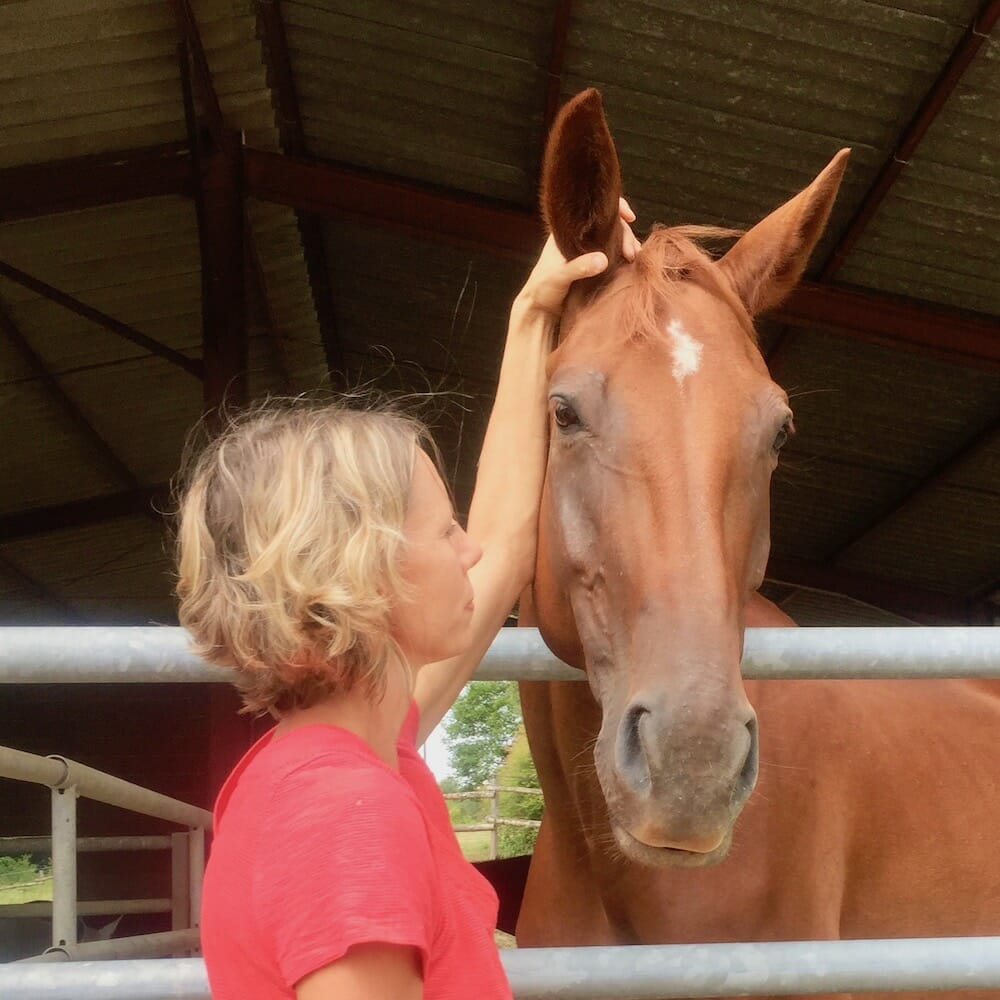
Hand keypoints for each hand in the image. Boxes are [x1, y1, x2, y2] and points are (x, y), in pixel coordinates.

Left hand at [516, 198, 639, 317]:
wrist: (540, 308)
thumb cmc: (542, 289)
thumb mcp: (558, 277)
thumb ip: (579, 267)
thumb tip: (603, 259)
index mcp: (567, 230)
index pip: (593, 209)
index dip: (614, 207)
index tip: (629, 217)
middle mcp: (580, 237)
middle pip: (609, 224)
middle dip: (625, 233)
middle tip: (632, 252)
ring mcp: (588, 250)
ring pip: (613, 239)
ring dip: (627, 245)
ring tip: (635, 258)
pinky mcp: (594, 265)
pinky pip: (613, 254)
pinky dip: (624, 256)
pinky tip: (631, 264)